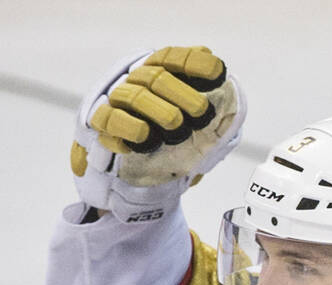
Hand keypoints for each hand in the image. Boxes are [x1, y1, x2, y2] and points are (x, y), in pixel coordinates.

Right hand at [71, 46, 244, 221]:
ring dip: (160, 111)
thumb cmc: (173, 146)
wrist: (142, 179)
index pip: (173, 58)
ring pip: (135, 95)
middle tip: (203, 113)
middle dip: (184, 94)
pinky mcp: (104, 125)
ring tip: (178, 129)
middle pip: (157, 76)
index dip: (194, 63)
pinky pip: (111, 119)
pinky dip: (130, 127)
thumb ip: (214, 112)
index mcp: (161, 77)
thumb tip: (228, 97)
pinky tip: (146, 137)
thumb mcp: (201, 131)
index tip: (218, 72)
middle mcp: (138, 84)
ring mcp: (119, 102)